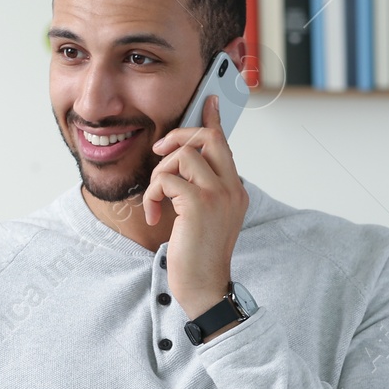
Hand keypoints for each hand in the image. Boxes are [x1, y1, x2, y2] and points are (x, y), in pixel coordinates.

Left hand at [143, 93, 248, 317]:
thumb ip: (202, 190)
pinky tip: (153, 215)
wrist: (204, 286)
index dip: (213, 120)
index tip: (208, 101)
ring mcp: (218, 195)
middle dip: (178, 136)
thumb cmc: (198, 256)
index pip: (225, 144)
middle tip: (159, 151)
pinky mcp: (199, 204)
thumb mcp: (207, 218)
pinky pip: (167, 180)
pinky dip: (152, 194)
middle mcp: (231, 188)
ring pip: (182, 156)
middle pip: (207, 138)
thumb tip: (183, 165)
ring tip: (156, 200)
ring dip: (159, 175)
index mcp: (235, 190)